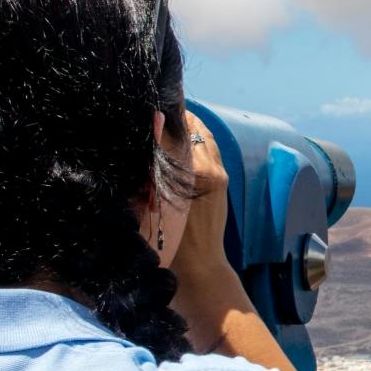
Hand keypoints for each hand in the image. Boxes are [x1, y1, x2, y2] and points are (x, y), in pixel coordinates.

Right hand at [169, 111, 243, 305]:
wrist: (200, 268)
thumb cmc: (170, 244)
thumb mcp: (151, 204)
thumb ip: (150, 169)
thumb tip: (148, 132)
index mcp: (194, 173)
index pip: (180, 130)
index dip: (165, 114)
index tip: (150, 102)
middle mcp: (210, 169)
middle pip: (194, 129)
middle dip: (177, 117)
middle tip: (156, 107)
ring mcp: (219, 175)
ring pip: (204, 138)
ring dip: (188, 127)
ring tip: (168, 118)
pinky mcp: (222, 182)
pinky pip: (209, 151)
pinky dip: (197, 140)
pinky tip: (180, 139)